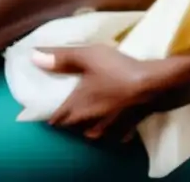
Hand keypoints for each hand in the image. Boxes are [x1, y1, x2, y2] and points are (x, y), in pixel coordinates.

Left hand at [32, 45, 173, 141]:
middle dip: (70, 118)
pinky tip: (114, 116)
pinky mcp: (126, 131)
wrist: (155, 85)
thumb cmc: (117, 70)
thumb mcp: (87, 56)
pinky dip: (110, 126)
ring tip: (91, 110)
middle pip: (72, 126)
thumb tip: (34, 56)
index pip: (55, 118)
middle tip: (71, 103)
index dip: (51, 112)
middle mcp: (89, 125)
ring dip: (89, 123)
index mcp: (76, 108)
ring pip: (92, 132)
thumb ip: (61, 57)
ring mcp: (109, 131)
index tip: (50, 104)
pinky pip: (112, 133)